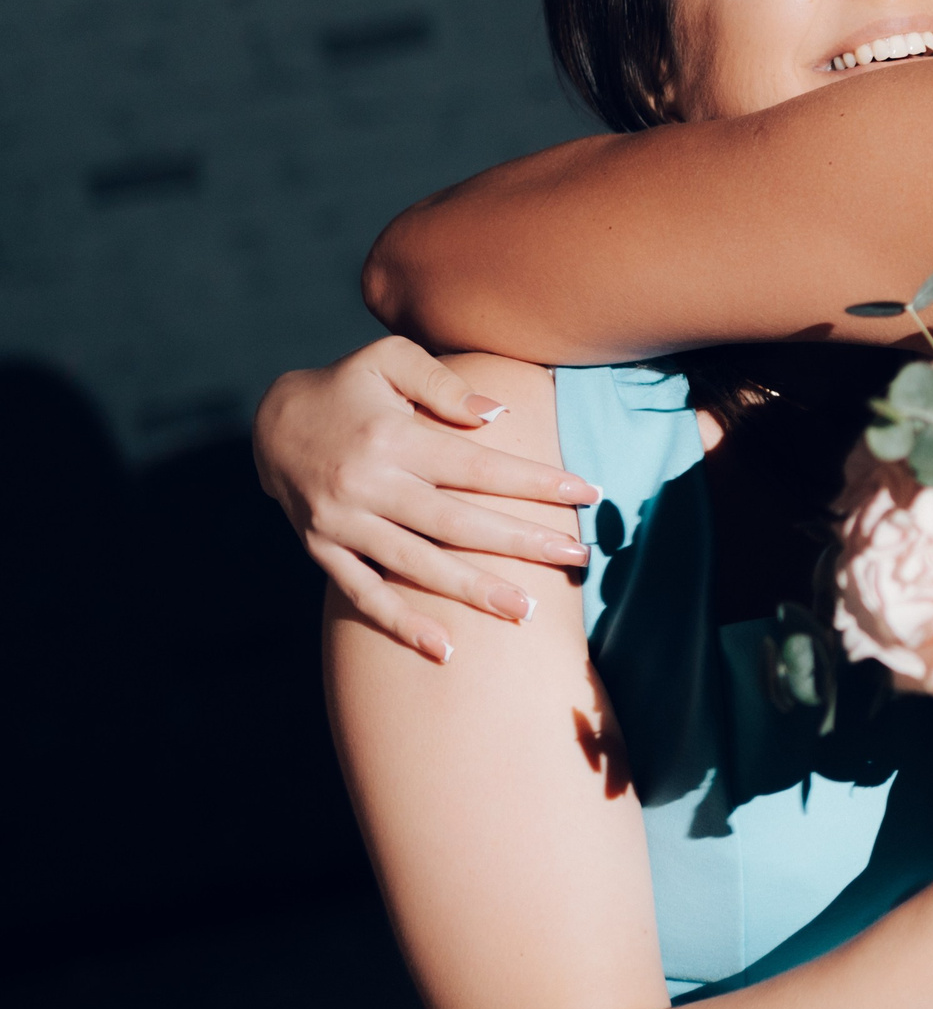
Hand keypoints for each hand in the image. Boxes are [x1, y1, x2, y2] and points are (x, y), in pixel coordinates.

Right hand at [254, 336, 599, 661]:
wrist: (269, 421)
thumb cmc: (348, 385)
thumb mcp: (389, 359)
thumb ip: (444, 384)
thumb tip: (498, 415)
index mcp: (392, 437)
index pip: (478, 466)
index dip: (535, 481)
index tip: (588, 492)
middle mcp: (367, 483)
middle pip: (457, 521)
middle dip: (521, 541)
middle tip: (577, 558)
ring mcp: (342, 522)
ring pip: (416, 564)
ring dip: (472, 590)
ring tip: (526, 610)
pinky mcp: (322, 549)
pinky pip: (363, 594)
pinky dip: (400, 624)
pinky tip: (443, 649)